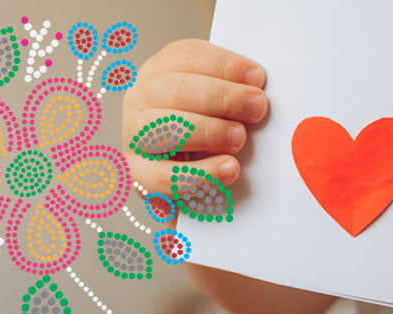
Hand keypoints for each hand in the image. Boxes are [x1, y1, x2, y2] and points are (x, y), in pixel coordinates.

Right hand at [121, 39, 267, 221]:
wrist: (183, 176)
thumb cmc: (203, 132)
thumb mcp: (215, 103)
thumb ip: (232, 92)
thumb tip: (258, 93)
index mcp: (161, 71)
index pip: (188, 56)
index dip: (226, 65)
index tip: (257, 79)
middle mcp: (141, 99)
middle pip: (178, 90)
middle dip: (224, 97)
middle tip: (256, 108)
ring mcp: (134, 136)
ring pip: (165, 129)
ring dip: (210, 132)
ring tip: (239, 138)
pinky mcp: (139, 174)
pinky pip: (167, 176)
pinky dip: (202, 174)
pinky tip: (228, 169)